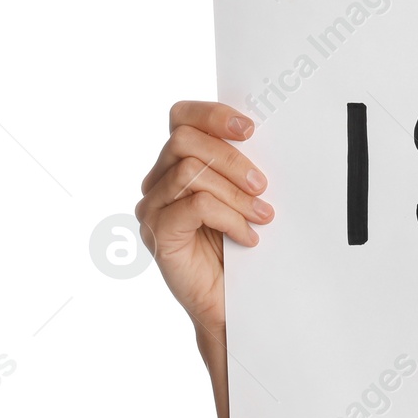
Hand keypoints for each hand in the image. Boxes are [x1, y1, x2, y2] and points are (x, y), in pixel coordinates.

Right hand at [135, 101, 271, 334]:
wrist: (231, 302)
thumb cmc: (240, 246)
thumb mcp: (244, 196)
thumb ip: (241, 166)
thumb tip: (264, 135)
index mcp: (177, 163)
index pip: (181, 117)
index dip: (213, 114)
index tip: (250, 129)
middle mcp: (158, 182)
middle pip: (184, 140)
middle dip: (231, 158)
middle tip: (263, 185)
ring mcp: (153, 208)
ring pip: (189, 172)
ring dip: (235, 192)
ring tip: (262, 215)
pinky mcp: (158, 234)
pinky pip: (193, 206)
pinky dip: (228, 217)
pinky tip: (247, 236)